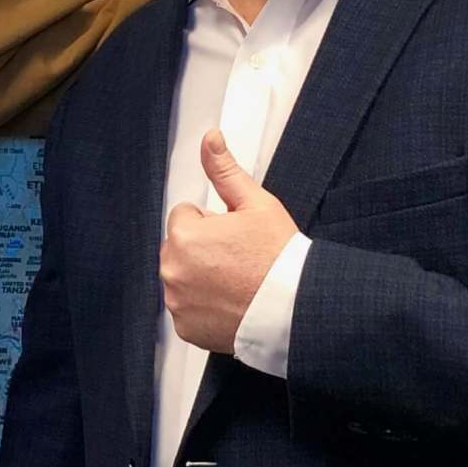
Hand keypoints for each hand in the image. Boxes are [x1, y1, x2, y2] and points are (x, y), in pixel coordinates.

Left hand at [161, 129, 297, 353]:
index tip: (235, 236)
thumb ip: (225, 171)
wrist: (295, 308)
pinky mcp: (185, 328)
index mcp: (184, 235)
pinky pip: (186, 308)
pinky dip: (202, 306)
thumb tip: (210, 138)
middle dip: (202, 249)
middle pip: (179, 247)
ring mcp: (177, 301)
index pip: (185, 216)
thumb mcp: (257, 204)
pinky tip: (229, 303)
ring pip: (182, 277)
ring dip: (200, 277)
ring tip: (236, 282)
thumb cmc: (279, 256)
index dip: (212, 222)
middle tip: (238, 259)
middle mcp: (172, 269)